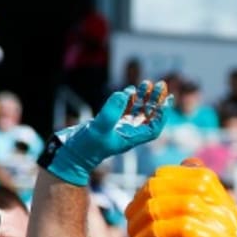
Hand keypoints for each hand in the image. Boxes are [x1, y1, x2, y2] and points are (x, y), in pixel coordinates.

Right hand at [43, 81, 169, 186]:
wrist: (71, 153)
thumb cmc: (86, 147)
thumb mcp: (100, 128)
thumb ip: (111, 112)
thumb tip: (125, 94)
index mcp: (131, 139)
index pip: (153, 128)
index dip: (161, 116)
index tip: (165, 102)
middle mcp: (128, 134)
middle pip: (148, 117)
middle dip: (156, 101)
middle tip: (161, 85)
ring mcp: (119, 128)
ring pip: (137, 112)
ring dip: (144, 98)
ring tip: (147, 83)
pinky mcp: (109, 123)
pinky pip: (124, 110)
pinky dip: (129, 100)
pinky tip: (130, 90)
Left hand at [126, 160, 236, 236]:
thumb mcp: (198, 217)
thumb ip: (184, 193)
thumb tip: (172, 168)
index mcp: (206, 181)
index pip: (159, 178)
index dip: (142, 202)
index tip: (146, 228)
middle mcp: (210, 191)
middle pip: (152, 192)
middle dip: (137, 220)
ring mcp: (210, 212)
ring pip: (153, 211)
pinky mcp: (207, 236)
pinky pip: (160, 232)